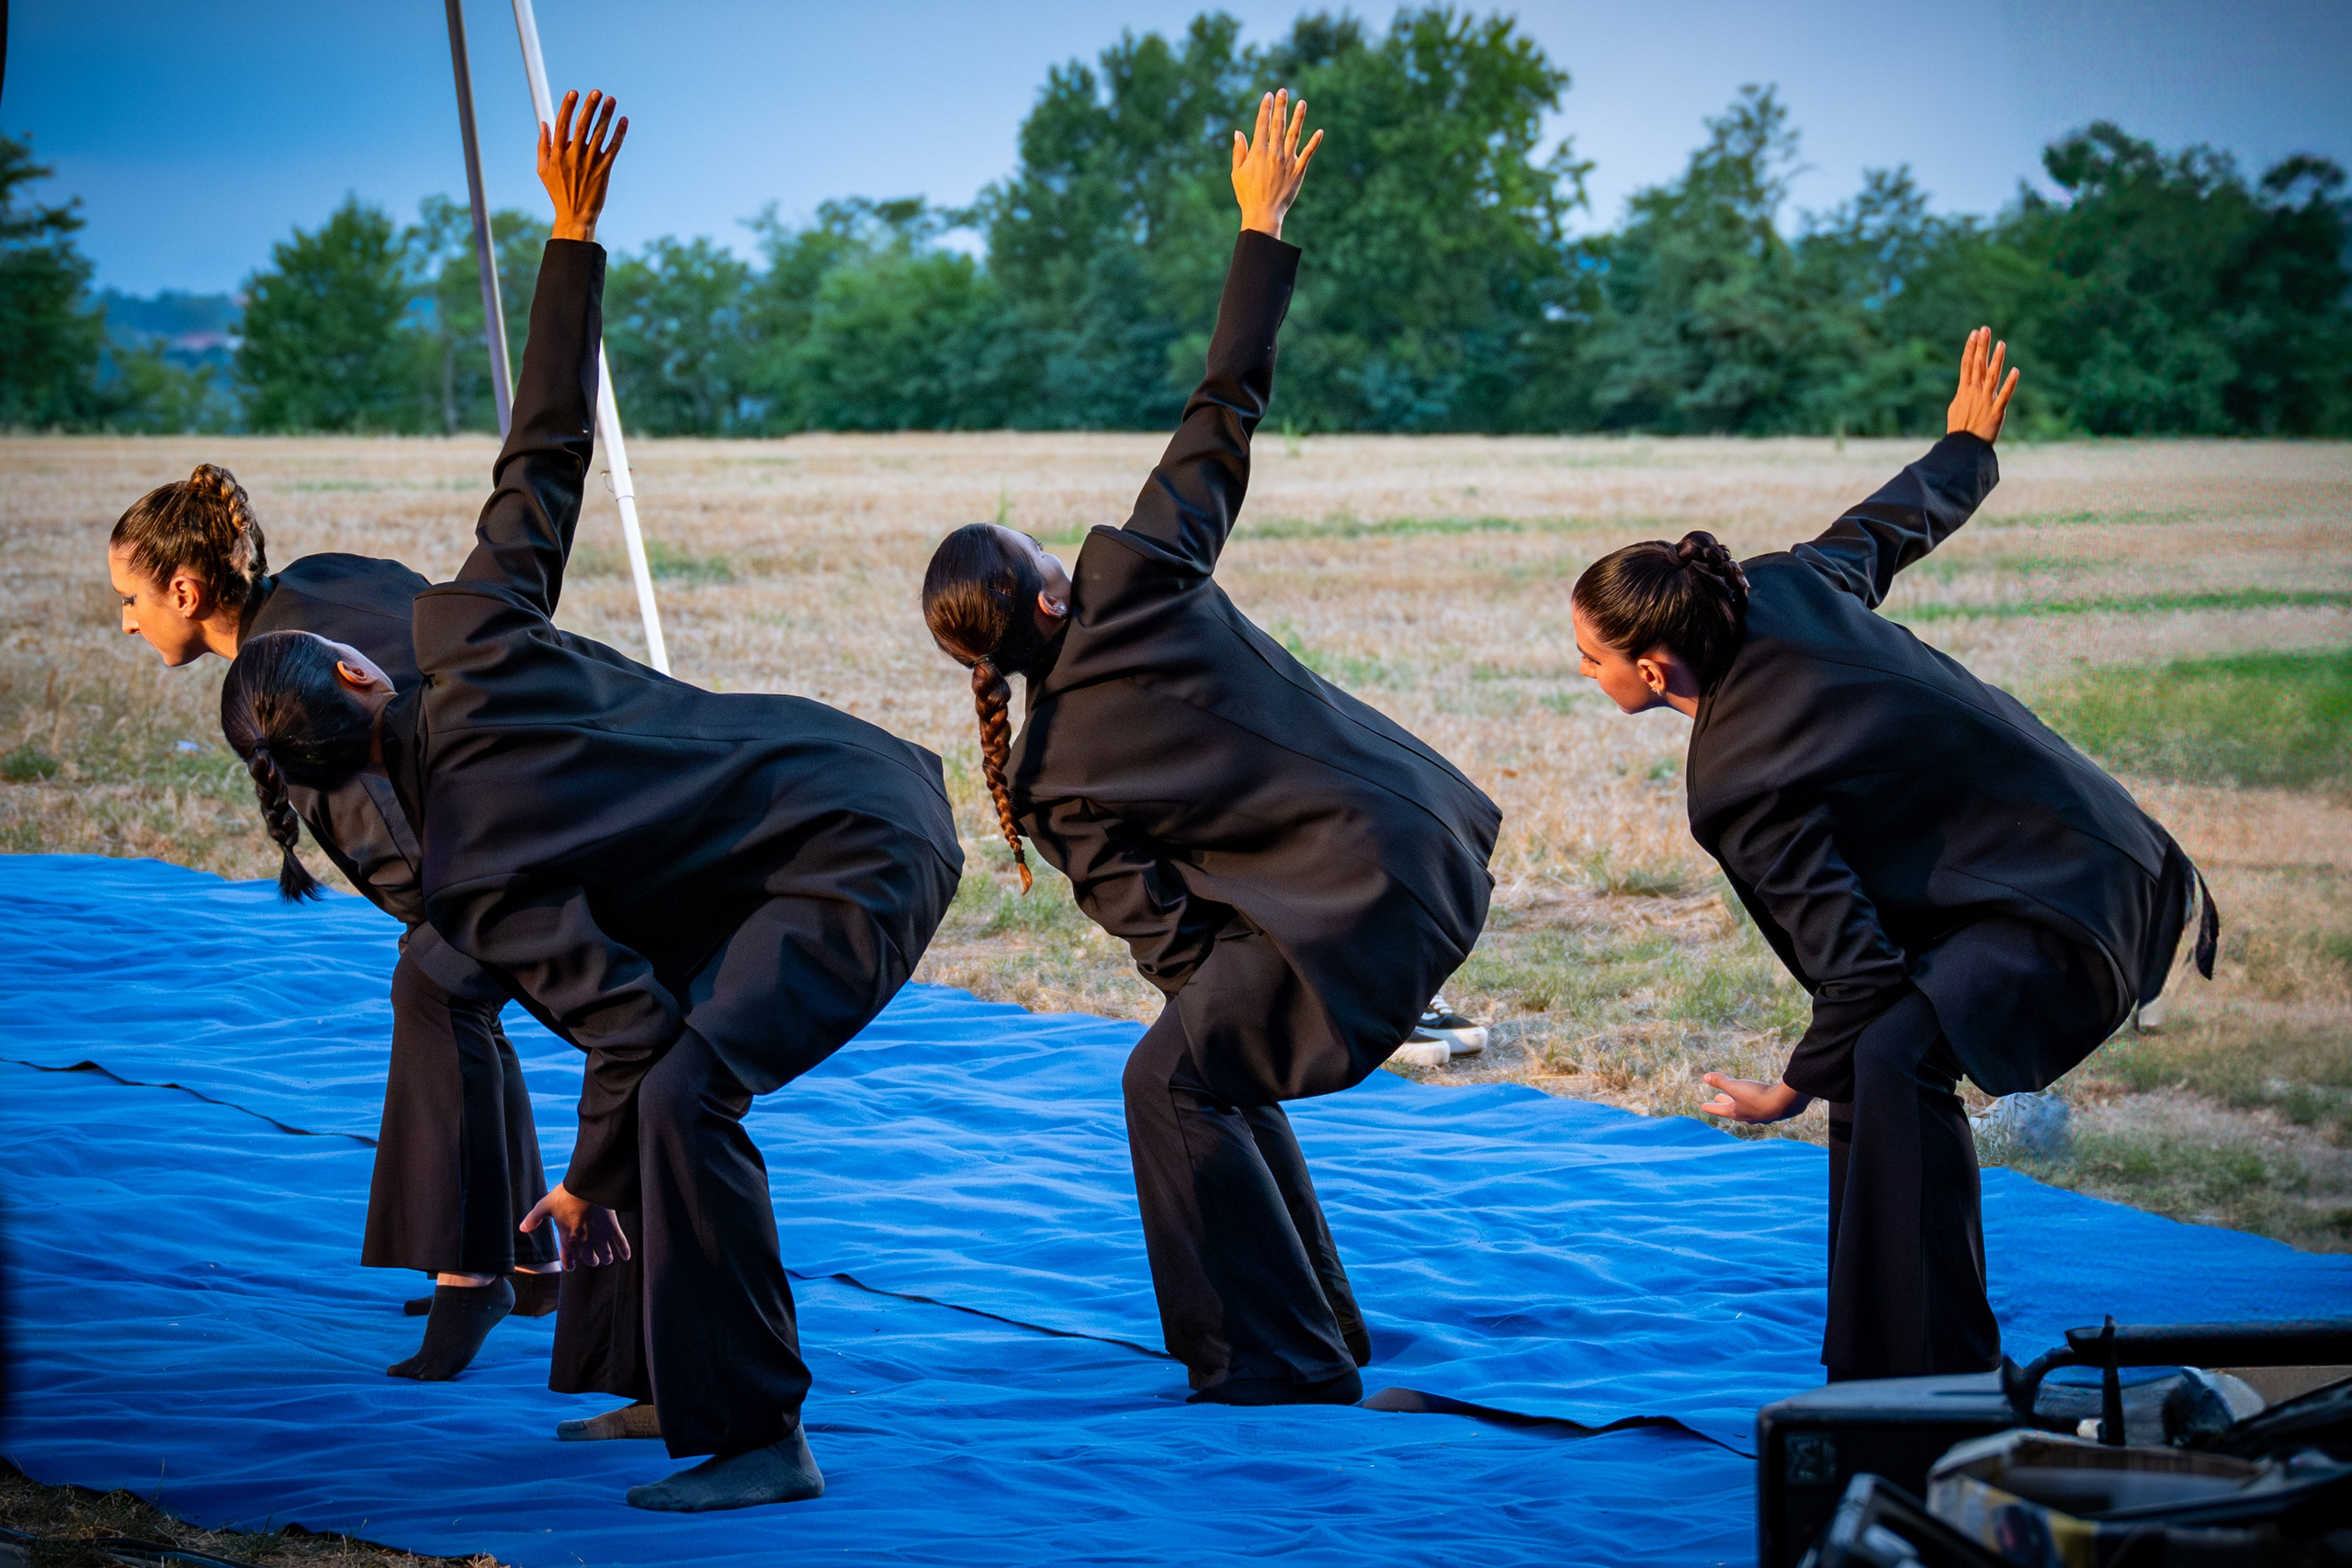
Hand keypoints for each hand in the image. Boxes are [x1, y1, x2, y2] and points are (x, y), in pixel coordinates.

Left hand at [520, 1182, 631, 1268]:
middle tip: (592, 1259)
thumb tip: (522, 1228)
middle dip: (590, 1260)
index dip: (569, 1265)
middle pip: (589, 1259)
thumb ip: (533, 1219)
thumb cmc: (565, 1196)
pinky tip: (626, 1257)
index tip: (570, 1267)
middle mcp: (585, 1243)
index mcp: (568, 1239)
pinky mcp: (612, 1228)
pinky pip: (621, 1243)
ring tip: (607, 1258)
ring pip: (605, 1255)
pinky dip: (624, 1251)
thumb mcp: (545, 1205)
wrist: (587, 1186)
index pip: (568, 1260)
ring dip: (605, 1258)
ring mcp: (600, 1236)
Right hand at [538, 89, 627, 243]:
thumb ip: (543, 146)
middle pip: (582, 126)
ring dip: (606, 116)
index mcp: (557, 154)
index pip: (562, 125)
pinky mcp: (604, 170)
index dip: (568, 107)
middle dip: (589, 107)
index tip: (574, 92)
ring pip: (599, 135)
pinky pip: (613, 149)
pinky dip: (619, 134)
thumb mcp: (543, 170)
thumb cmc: (558, 192)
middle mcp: (574, 157)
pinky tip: (623, 120)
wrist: (576, 215)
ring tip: (611, 99)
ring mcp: (590, 163)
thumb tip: (544, 123)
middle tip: (596, 91)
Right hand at [1232, 89, 1321, 239]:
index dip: (1265, 108)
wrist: (1263, 213)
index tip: (1268, 95)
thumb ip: (1239, 151)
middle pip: (1278, 124)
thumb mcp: (1237, 172)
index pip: (1262, 124)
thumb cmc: (1247, 194)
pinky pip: (1308, 154)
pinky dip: (1314, 142)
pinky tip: (1320, 131)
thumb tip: (1239, 132)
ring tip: (1302, 103)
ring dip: (1299, 117)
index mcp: (1258, 151)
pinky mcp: (1298, 171)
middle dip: (1281, 106)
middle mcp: (1274, 152)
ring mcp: (1288, 161)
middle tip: (1283, 90)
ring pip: (1294, 134)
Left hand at [1699, 1074, 1812, 1123]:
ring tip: (1738, 1100)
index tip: (1702, 1106)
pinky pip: (1762, 1108)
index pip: (1719, 1110)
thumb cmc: (1756, 1096)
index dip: (1710, 1106)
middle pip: (1733, 1109)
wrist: (1784, 1103)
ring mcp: (1761, 1115)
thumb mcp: (1735, 1087)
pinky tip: (1762, 1102)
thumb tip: (1705, 1077)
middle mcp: (1748, 1116)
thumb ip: (1720, 1081)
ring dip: (1741, 1104)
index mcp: (1736, 1112)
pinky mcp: (1774, 1112)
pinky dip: (1757, 1104)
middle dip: (1725, 1103)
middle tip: (1717, 1098)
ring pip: (1748, 1110)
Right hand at [1946, 326, 2018, 443]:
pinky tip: (2015, 370)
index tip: (1974, 333)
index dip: (1971, 348)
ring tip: (2001, 343)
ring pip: (1992, 376)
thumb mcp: (1956, 407)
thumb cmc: (1959, 428)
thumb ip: (1963, 393)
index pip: (1967, 364)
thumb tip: (1965, 385)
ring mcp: (1986, 400)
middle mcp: (1975, 392)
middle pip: (1978, 365)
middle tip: (1985, 329)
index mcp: (1964, 390)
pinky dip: (2010, 383)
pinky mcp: (1996, 411)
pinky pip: (2005, 395)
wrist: (1963, 448)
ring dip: (1996, 359)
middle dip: (1982, 346)